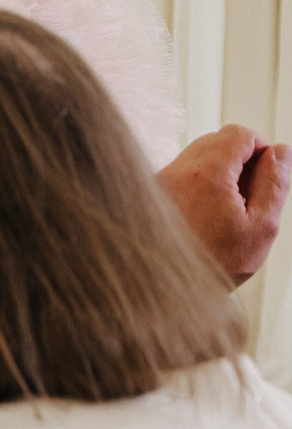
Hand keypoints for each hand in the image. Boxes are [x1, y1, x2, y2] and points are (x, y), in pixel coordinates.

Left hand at [157, 126, 289, 285]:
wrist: (167, 294)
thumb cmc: (217, 264)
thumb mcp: (261, 227)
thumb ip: (275, 183)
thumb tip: (281, 151)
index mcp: (205, 174)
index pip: (238, 133)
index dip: (261, 148)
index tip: (267, 175)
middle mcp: (175, 171)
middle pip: (216, 141)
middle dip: (240, 160)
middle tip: (250, 198)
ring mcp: (158, 182)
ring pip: (197, 157)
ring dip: (220, 174)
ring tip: (228, 212)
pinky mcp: (149, 194)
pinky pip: (180, 175)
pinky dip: (198, 185)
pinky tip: (206, 217)